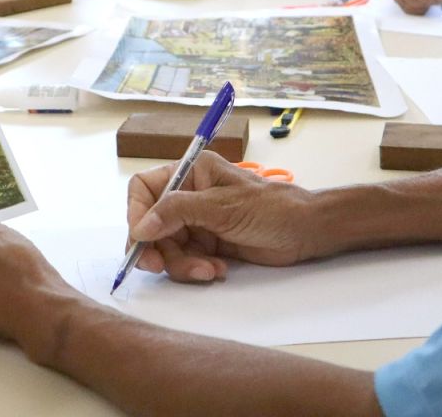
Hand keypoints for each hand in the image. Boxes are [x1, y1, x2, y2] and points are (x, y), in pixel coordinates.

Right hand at [126, 152, 317, 282]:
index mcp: (191, 173)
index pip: (144, 188)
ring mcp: (197, 222)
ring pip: (166, 248)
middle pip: (151, 225)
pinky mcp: (206, 245)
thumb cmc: (271, 208)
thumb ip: (177, 212)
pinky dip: (196, 269)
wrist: (305, 232)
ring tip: (208, 269)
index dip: (135, 213)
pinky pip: (185, 261)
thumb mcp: (221, 207)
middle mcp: (189, 196)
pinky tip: (218, 269)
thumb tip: (140, 228)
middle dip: (157, 248)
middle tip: (159, 267)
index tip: (139, 239)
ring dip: (182, 264)